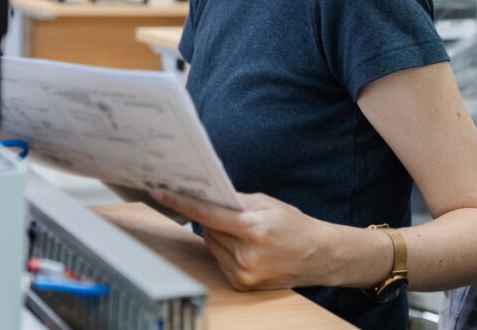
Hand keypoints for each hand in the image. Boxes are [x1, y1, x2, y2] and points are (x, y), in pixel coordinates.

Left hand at [150, 188, 326, 290]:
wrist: (317, 256)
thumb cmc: (292, 225)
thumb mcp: (266, 203)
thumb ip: (234, 200)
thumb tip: (204, 195)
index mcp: (253, 229)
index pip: (207, 214)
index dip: (180, 202)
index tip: (159, 192)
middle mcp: (246, 254)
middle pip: (207, 228)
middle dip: (211, 218)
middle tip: (230, 214)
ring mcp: (243, 273)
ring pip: (210, 244)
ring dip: (217, 234)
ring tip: (243, 232)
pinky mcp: (241, 284)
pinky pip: (218, 259)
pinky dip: (225, 250)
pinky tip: (245, 248)